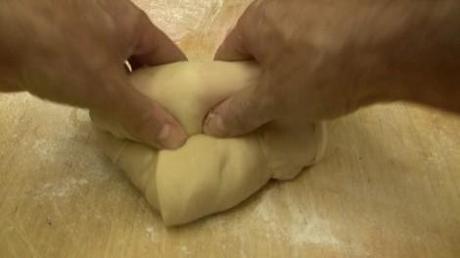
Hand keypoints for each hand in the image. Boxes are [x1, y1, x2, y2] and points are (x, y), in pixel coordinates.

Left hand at [0, 0, 186, 148]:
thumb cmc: (60, 54)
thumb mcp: (107, 89)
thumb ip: (143, 116)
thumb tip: (177, 140)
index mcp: (133, 24)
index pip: (171, 56)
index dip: (183, 85)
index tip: (189, 113)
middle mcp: (114, 22)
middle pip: (144, 62)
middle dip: (153, 92)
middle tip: (162, 125)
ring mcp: (86, 31)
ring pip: (117, 67)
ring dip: (125, 93)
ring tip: (136, 124)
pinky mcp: (63, 44)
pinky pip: (94, 68)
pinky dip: (101, 88)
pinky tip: (102, 110)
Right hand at [204, 0, 459, 136]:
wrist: (394, 46)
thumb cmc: (320, 72)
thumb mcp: (274, 100)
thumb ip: (239, 112)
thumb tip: (211, 125)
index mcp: (256, 21)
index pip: (228, 56)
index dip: (229, 85)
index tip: (239, 107)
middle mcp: (281, 5)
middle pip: (260, 48)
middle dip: (262, 76)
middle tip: (273, 104)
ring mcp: (314, 6)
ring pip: (290, 43)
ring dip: (290, 66)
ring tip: (305, 93)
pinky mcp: (342, 12)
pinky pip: (317, 39)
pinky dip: (317, 57)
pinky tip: (331, 75)